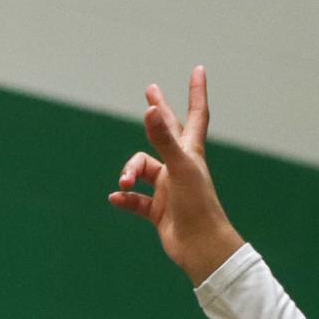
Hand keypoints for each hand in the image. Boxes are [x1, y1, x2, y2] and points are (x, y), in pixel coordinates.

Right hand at [106, 67, 244, 284]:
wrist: (202, 249)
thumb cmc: (197, 207)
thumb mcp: (179, 168)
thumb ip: (163, 138)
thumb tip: (150, 109)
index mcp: (191, 153)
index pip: (195, 115)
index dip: (196, 92)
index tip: (198, 69)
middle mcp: (180, 167)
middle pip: (166, 133)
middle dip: (159, 113)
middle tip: (151, 91)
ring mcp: (169, 189)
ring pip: (140, 171)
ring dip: (127, 174)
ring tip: (123, 184)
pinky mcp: (159, 211)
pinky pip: (135, 201)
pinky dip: (124, 199)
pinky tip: (116, 199)